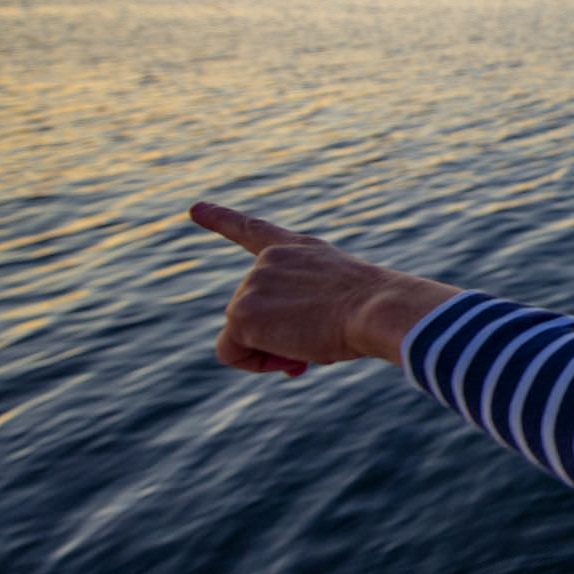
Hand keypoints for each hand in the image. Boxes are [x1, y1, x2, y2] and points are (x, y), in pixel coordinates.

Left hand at [190, 202, 458, 373]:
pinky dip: (256, 364)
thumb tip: (289, 354)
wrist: (378, 309)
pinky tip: (291, 357)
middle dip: (277, 337)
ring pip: (245, 337)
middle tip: (314, 347)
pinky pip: (233, 354)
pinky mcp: (241, 313)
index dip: (221, 219)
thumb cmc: (374, 311)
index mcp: (298, 249)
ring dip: (274, 352)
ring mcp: (251, 285)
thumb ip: (305, 315)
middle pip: (252, 314)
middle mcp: (268, 261)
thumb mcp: (340, 302)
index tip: (195, 208)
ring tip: (312, 345)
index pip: (253, 231)